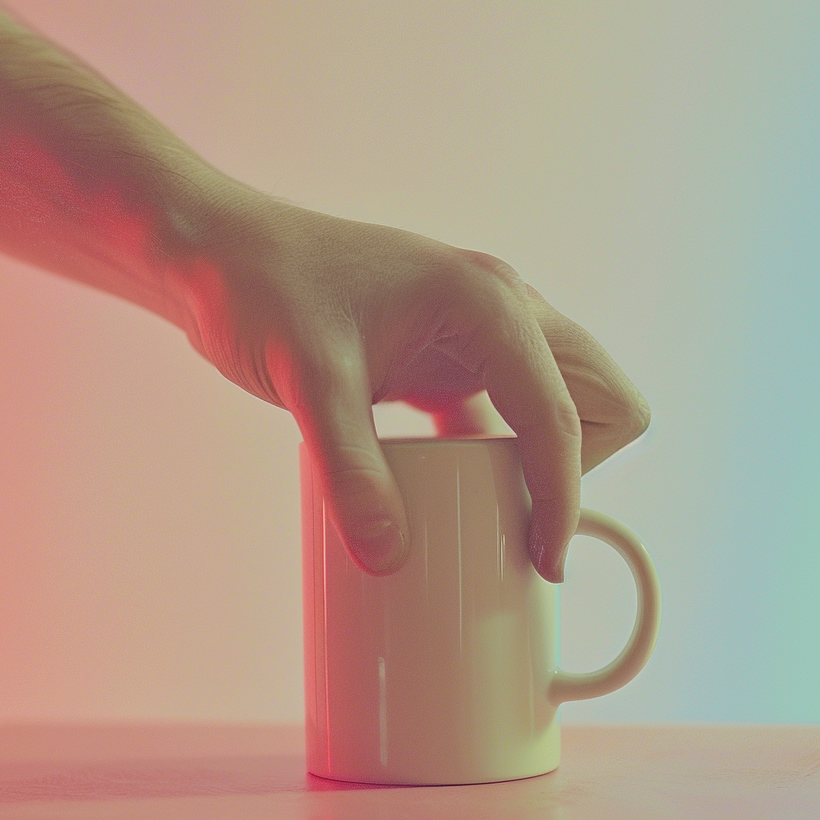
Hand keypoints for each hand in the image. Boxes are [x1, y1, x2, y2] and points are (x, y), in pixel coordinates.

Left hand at [169, 194, 649, 582]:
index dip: (563, 498)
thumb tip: (390, 555)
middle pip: (601, 396)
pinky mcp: (445, 356)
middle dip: (580, 468)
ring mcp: (475, 332)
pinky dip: (496, 456)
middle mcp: (499, 309)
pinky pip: (501, 414)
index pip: (563, 415)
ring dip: (544, 463)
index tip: (544, 562)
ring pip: (559, 402)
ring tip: (497, 517)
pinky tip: (451, 488)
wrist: (219, 256)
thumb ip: (351, 469)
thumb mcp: (309, 381)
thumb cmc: (263, 289)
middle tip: (526, 521)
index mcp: (487, 303)